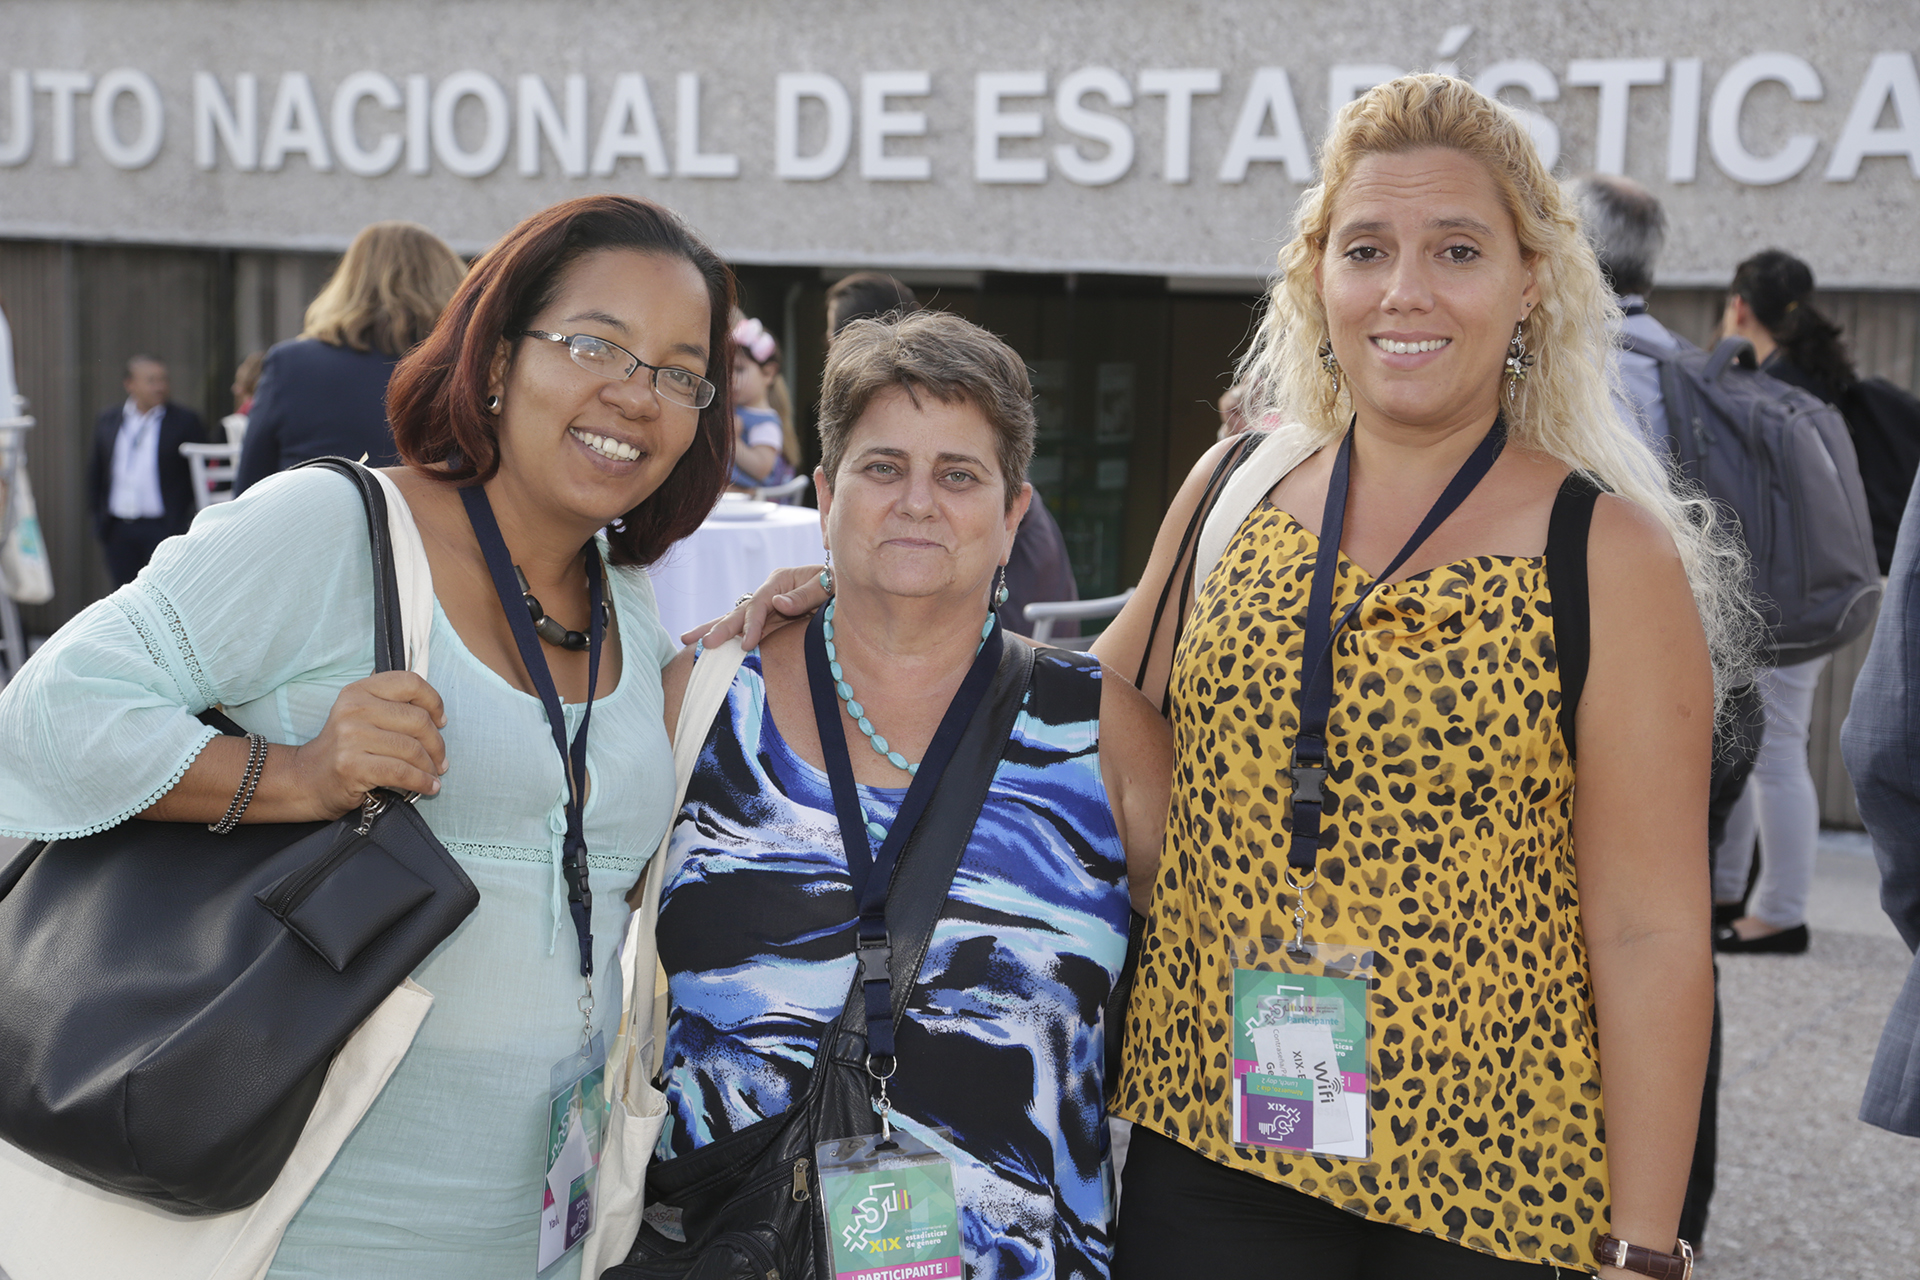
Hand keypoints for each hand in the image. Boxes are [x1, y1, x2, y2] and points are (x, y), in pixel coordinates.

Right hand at [284, 671, 448, 818]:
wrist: (306, 779)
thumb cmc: (344, 749)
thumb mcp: (361, 716)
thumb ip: (391, 706)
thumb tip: (436, 714)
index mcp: (359, 691)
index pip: (410, 683)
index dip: (434, 701)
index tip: (441, 721)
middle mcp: (354, 709)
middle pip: (418, 720)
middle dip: (437, 744)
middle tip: (440, 760)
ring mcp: (351, 737)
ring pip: (412, 749)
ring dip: (430, 767)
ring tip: (434, 775)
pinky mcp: (352, 765)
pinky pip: (401, 772)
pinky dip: (421, 781)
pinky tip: (428, 787)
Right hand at [680, 563, 828, 650]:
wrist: (846, 588)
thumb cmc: (840, 585)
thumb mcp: (828, 585)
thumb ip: (805, 594)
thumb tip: (778, 604)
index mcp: (781, 581)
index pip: (760, 603)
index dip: (751, 623)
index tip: (746, 643)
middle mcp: (769, 593)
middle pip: (741, 610)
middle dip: (722, 627)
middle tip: (704, 644)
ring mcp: (766, 606)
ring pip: (736, 618)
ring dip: (714, 629)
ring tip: (688, 640)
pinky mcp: (768, 620)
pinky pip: (745, 629)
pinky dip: (727, 636)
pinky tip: (707, 643)